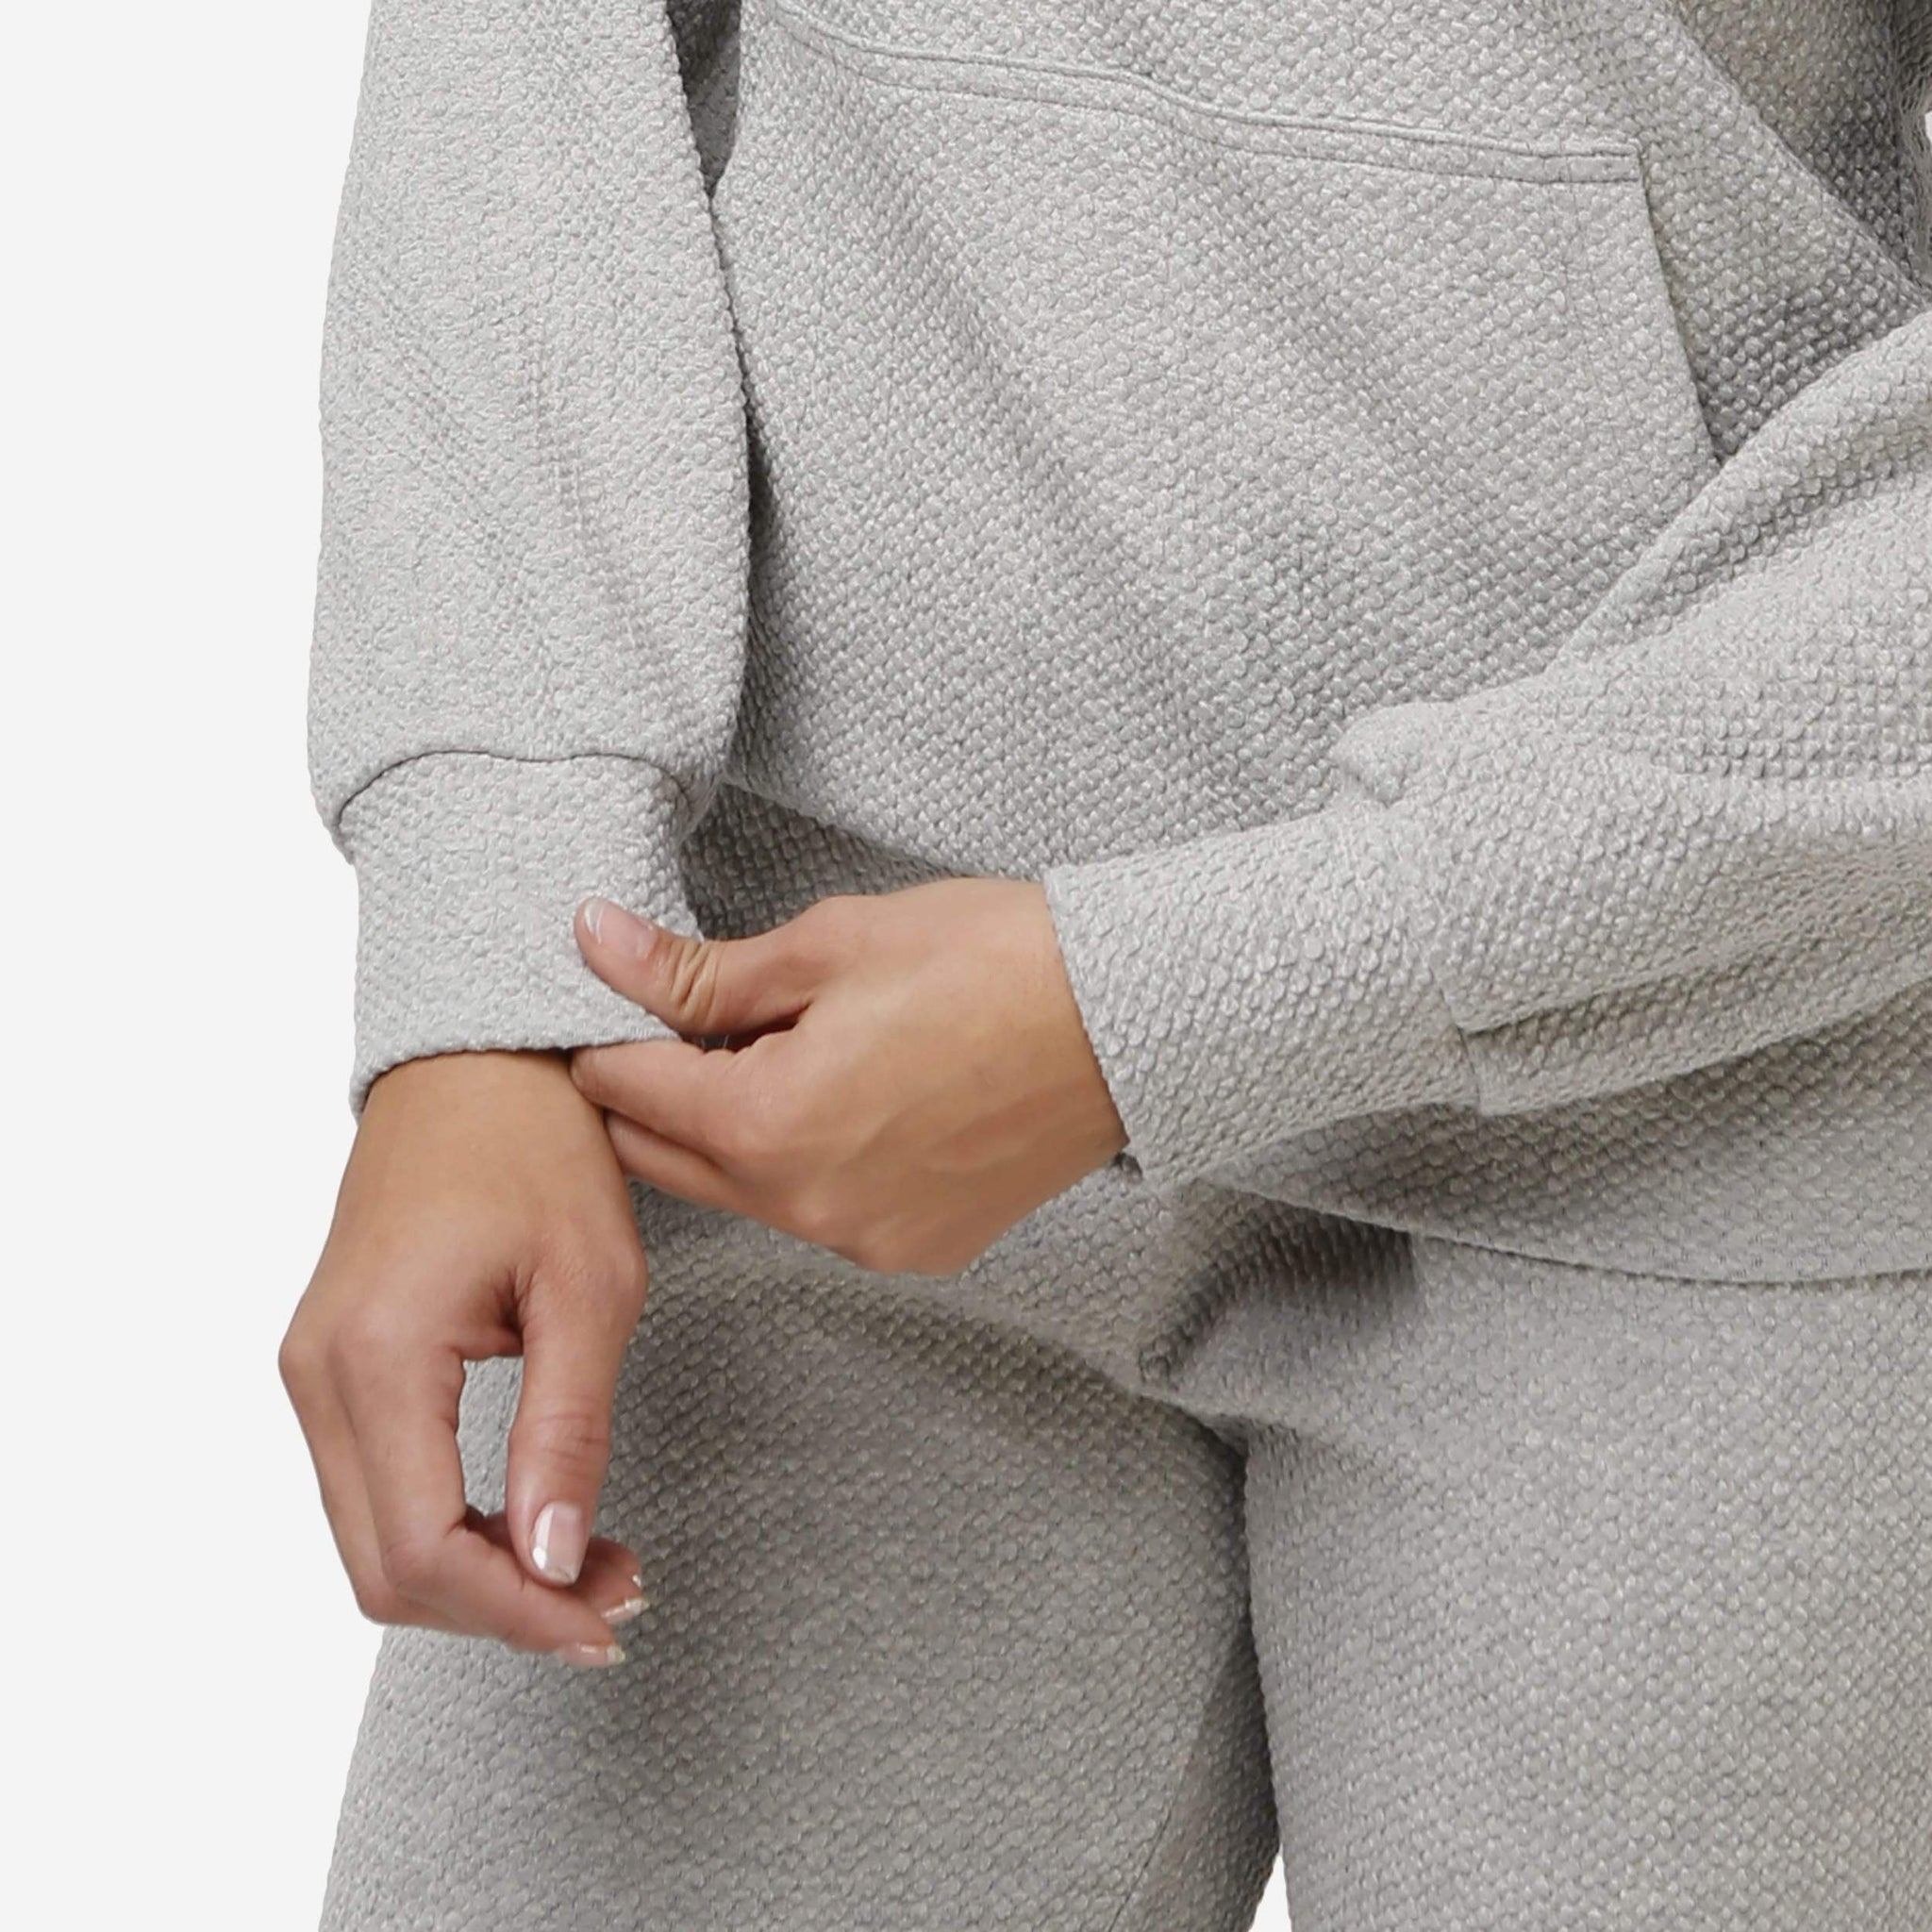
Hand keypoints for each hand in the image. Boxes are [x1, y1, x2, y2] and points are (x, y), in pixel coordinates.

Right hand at [279, 1050, 652, 1665]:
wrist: (476, 1060)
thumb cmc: (540, 1146)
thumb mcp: (588, 1284)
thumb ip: (567, 1430)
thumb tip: (557, 1566)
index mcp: (377, 1353)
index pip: (420, 1550)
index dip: (516, 1611)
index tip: (606, 1619)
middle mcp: (320, 1373)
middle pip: (384, 1568)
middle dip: (502, 1607)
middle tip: (614, 1596)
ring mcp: (314, 1370)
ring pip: (373, 1540)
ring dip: (479, 1575)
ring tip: (591, 1562)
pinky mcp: (334, 1363)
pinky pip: (374, 1487)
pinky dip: (451, 1527)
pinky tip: (531, 1517)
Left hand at [566, 878, 1127, 1275]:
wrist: (1130, 1019)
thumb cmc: (990, 962)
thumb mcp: (829, 944)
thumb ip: (698, 970)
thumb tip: (595, 945)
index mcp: (766, 1126)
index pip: (626, 1092)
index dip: (610, 1036)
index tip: (624, 997)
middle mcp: (806, 1208)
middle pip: (668, 1158)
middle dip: (658, 1093)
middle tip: (697, 1019)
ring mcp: (865, 1240)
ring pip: (746, 1190)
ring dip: (737, 1130)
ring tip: (797, 1049)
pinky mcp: (920, 1249)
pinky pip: (824, 1211)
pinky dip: (813, 1163)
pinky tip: (864, 1098)